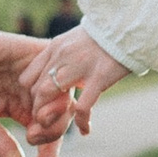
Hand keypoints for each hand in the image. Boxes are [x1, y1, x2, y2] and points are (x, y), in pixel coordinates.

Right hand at [0, 29, 49, 156]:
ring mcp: (38, 74)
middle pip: (61, 119)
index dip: (47, 155)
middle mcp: (34, 94)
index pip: (46, 135)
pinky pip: (57, 71)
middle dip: (51, 134)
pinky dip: (51, 87)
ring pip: (64, 97)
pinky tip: (37, 97)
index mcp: (22, 110)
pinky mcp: (36, 53)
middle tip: (32, 136)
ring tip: (37, 119)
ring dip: (54, 113)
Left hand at [26, 30, 131, 156]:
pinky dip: (82, 122)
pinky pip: (83, 106)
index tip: (41, 109)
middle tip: (48, 125)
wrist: (129, 26)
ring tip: (60, 128)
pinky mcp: (99, 77)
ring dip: (52, 116)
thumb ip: (61, 56)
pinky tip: (86, 130)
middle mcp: (62, 56)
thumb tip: (53, 75)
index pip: (27, 78)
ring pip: (49, 94)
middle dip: (38, 111)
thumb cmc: (104, 35)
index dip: (30, 97)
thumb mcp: (74, 40)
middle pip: (36, 89)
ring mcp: (79, 66)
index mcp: (55, 47)